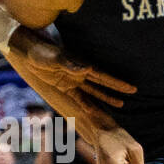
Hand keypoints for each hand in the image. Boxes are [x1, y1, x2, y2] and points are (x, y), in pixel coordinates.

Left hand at [6, 25, 135, 108]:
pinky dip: (85, 105)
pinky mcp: (65, 86)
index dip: (116, 83)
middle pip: (102, 84)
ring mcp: (74, 80)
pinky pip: (78, 98)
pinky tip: (93, 112)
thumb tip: (87, 69)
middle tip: (133, 92)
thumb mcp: (54, 58)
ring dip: (105, 98)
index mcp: (81, 66)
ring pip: (93, 92)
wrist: (29, 52)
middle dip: (117, 89)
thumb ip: (70, 64)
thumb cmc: (42, 52)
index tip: (130, 87)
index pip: (103, 76)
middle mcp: (81, 73)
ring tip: (120, 104)